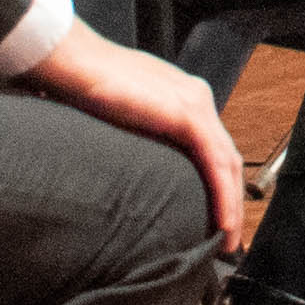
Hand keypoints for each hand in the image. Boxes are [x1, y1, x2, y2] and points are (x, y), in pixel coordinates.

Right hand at [23, 19, 252, 240]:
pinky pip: (215, 163)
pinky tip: (222, 222)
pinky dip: (222, 196)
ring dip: (231, 205)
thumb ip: (138, 137)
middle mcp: (196, 97)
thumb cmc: (85, 88)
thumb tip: (135, 172)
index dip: (218, 184)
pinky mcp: (187, 114)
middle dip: (231, 200)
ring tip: (227, 240)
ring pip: (227, 163)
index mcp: (182, 97)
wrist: (73, 64)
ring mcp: (195, 103)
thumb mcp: (122, 119)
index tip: (215, 216)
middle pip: (226, 157)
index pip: (212, 147)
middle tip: (228, 238)